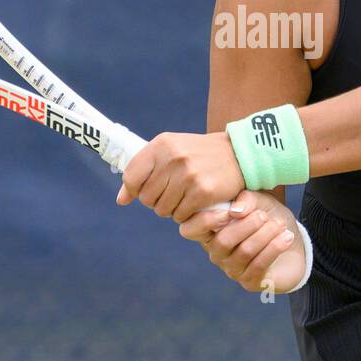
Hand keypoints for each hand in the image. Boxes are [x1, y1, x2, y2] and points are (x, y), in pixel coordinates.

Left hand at [115, 131, 246, 222]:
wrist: (239, 155)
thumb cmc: (200, 155)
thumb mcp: (172, 151)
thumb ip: (144, 171)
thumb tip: (121, 199)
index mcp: (162, 144)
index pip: (131, 176)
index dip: (133, 190)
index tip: (140, 193)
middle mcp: (173, 158)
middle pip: (147, 198)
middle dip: (157, 201)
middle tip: (172, 193)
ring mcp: (188, 175)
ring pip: (163, 210)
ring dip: (172, 209)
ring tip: (185, 197)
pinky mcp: (202, 192)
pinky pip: (181, 216)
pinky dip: (186, 214)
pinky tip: (195, 203)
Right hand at [177, 189, 305, 293]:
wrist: (293, 241)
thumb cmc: (267, 217)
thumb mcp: (258, 201)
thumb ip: (245, 199)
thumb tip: (236, 211)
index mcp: (210, 230)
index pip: (190, 229)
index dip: (205, 220)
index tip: (229, 210)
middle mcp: (216, 252)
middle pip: (223, 242)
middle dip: (246, 226)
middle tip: (264, 216)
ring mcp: (232, 269)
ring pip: (244, 252)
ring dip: (265, 235)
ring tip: (279, 225)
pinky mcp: (250, 281)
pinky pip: (259, 265)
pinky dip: (274, 248)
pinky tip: (287, 237)